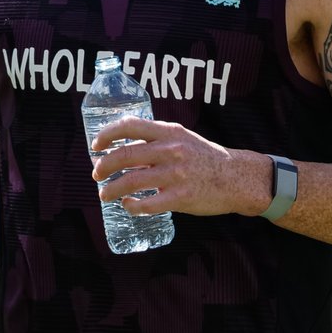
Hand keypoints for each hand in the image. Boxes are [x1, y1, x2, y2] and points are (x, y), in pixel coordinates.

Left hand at [90, 117, 270, 216]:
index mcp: (169, 131)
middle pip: (125, 156)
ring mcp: (176, 174)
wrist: (236, 177)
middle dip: (104, 166)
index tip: (95, 145)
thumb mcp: (182, 138)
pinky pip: (147, 204)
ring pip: (131, 182)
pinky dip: (132, 206)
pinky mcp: (180, 197)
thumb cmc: (204, 157)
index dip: (107, 134)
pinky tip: (128, 205)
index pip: (130, 126)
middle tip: (96, 174)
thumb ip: (157, 139)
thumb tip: (122, 146)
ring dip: (112, 189)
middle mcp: (171, 150)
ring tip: (105, 194)